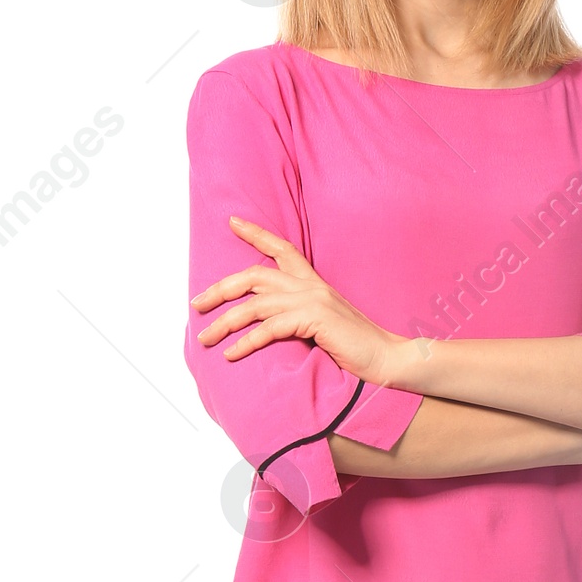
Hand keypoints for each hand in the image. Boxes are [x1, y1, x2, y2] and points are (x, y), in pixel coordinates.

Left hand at [191, 219, 403, 381]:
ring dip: (224, 322)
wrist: (386, 359)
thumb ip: (299, 318)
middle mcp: (311, 286)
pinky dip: (246, 342)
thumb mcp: (323, 326)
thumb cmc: (355, 348)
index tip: (232, 222)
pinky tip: (232, 354)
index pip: (282, 249)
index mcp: (314, 283)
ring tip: (204, 338)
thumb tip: (269, 325)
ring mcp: (313, 301)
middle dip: (219, 289)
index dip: (256, 234)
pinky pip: (269, 328)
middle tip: (195, 305)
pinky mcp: (315, 320)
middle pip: (254, 276)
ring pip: (255, 305)